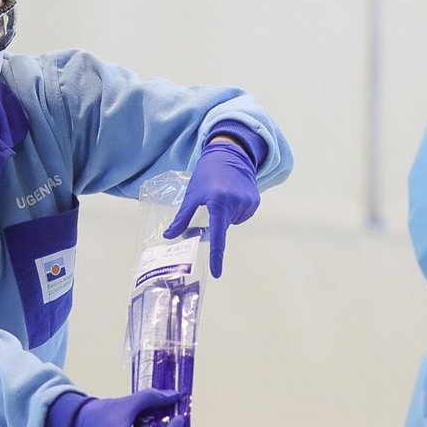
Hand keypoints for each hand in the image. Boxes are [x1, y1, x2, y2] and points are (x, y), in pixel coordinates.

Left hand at [164, 139, 259, 277]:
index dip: (216, 257)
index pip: (218, 236)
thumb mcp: (192, 195)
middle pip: (224, 227)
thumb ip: (182, 218)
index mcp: (219, 202)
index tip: (216, 273)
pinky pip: (242, 214)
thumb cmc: (207, 174)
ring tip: (222, 196)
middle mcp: (236, 203)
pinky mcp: (255, 201)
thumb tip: (170, 236)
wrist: (230, 153)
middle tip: (210, 206)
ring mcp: (248, 202)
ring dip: (226, 215)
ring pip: (233, 221)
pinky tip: (232, 196)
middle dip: (216, 222)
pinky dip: (235, 210)